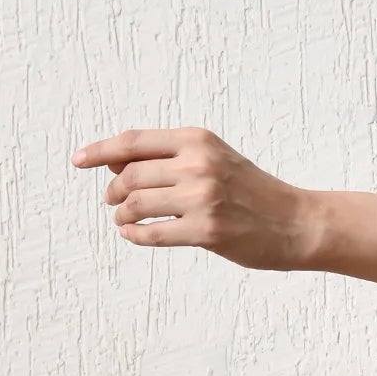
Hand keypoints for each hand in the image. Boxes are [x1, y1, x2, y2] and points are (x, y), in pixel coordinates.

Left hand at [75, 126, 316, 269]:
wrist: (298, 222)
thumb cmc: (253, 192)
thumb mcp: (214, 159)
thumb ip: (167, 158)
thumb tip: (112, 162)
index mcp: (198, 140)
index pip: (134, 141)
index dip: (99, 151)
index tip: (78, 160)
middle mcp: (199, 164)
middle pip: (129, 175)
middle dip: (113, 191)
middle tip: (113, 202)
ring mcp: (203, 198)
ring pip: (136, 205)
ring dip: (121, 216)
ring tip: (124, 221)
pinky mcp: (207, 231)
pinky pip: (152, 233)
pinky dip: (135, 235)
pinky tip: (135, 235)